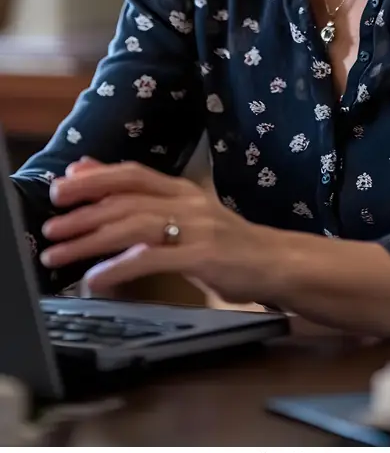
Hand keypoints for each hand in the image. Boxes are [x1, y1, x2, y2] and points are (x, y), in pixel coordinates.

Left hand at [40, 160, 278, 302]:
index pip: (132, 173)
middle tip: (49, 229)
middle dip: (82, 213)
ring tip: (60, 256)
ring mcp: (196, 228)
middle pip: (126, 200)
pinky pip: (154, 259)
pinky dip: (120, 268)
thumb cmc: (227, 242)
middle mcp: (187, 202)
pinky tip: (97, 278)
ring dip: (91, 241)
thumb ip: (144, 199)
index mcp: (182, 189)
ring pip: (133, 227)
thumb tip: (94, 176)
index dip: (94, 178)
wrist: (277, 261)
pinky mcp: (204, 257)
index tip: (60, 187)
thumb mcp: (184, 215)